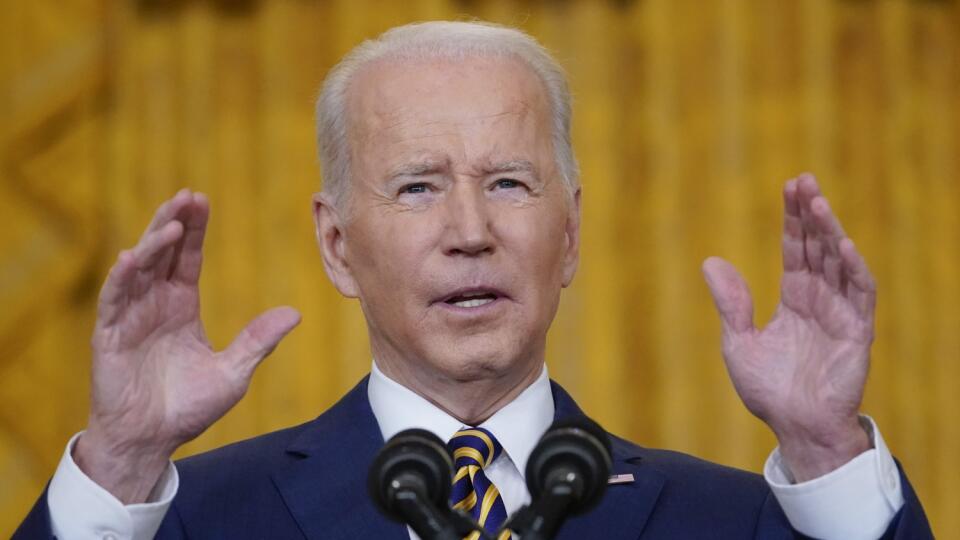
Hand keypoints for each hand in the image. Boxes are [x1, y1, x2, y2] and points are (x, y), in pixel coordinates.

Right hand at [75, 189, 300, 502]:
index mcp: (180, 306)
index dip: (193, 230)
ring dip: (151, 243)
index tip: (202, 200)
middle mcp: (154, 304)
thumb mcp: (233, 371)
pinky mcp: (110, 336)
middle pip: (161, 252)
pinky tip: (132, 257)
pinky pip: (114, 300)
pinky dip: (121, 278)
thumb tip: (295, 313)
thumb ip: (258, 341)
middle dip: (173, 222)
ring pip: (138, 269)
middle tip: (187, 195)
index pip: (186, 258)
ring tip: (171, 222)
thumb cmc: (188, 407)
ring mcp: (130, 317)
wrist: (152, 440)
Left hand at [702, 173, 873, 480]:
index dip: (792, 219)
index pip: (796, 249)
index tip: (789, 186)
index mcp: (795, 299)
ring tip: (818, 203)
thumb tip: (709, 261)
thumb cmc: (769, 390)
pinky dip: (854, 270)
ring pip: (839, 263)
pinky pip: (860, 295)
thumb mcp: (739, 342)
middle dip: (812, 214)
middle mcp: (820, 300)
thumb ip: (731, 304)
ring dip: (831, 232)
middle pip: (818, 247)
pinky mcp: (856, 333)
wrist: (795, 427)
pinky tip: (843, 246)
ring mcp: (840, 314)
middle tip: (804, 181)